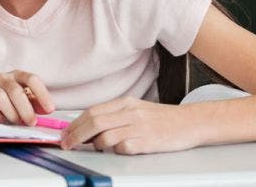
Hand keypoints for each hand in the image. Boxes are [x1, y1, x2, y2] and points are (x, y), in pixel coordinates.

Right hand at [0, 70, 53, 125]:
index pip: (32, 79)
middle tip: (32, 122)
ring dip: (11, 113)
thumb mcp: (23, 97)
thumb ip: (35, 103)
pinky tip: (2, 120)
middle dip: (26, 109)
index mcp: (18, 75)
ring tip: (17, 122)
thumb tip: (46, 110)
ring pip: (0, 97)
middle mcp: (3, 77)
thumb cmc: (7, 98)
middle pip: (15, 91)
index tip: (50, 110)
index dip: (42, 94)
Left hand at [60, 97, 197, 154]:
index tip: (65, 133)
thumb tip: (87, 126)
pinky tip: (116, 150)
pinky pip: (123, 147)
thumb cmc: (161, 118)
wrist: (190, 122)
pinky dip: (115, 151)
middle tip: (67, 144)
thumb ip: (114, 115)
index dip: (75, 124)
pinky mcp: (148, 142)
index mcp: (125, 103)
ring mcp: (139, 128)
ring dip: (94, 144)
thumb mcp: (136, 109)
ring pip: (105, 136)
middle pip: (94, 123)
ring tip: (93, 148)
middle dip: (76, 135)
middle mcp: (130, 113)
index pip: (92, 112)